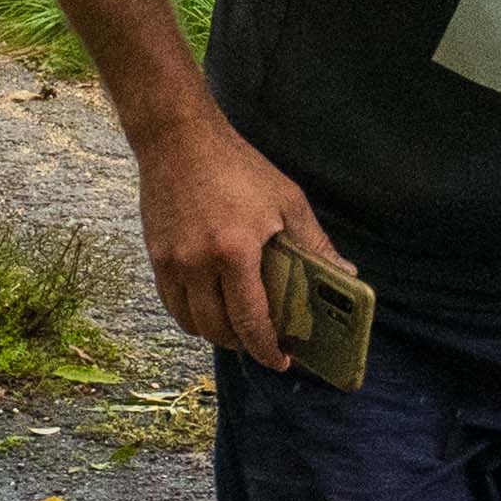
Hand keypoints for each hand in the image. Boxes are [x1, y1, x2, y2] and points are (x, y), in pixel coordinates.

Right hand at [135, 110, 338, 368]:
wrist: (178, 140)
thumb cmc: (239, 167)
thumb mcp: (287, 200)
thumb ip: (314, 243)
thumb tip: (345, 275)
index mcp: (235, 251)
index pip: (251, 320)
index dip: (266, 348)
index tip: (280, 360)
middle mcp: (198, 264)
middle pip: (219, 329)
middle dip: (243, 345)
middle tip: (263, 343)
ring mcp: (172, 263)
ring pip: (191, 323)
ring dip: (216, 334)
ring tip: (237, 327)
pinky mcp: (155, 257)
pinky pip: (171, 305)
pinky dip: (192, 317)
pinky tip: (209, 308)